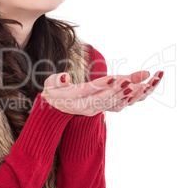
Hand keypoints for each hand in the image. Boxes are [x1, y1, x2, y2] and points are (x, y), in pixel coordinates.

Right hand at [41, 70, 163, 115]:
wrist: (53, 108)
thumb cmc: (51, 91)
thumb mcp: (50, 84)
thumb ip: (57, 81)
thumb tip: (64, 77)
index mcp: (71, 98)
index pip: (88, 90)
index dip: (102, 84)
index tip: (114, 78)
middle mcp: (83, 106)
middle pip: (102, 96)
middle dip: (118, 88)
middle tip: (132, 79)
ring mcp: (91, 109)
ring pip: (109, 102)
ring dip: (123, 94)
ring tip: (138, 84)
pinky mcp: (96, 110)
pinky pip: (111, 105)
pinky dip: (122, 99)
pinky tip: (134, 92)